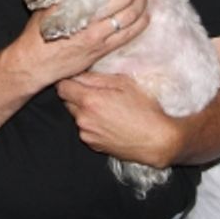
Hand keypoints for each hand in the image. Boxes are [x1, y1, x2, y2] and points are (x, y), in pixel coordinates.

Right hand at [2, 0, 148, 89]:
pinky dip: (141, 21)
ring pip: (130, 14)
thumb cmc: (38, 32)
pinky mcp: (102, 48)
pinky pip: (130, 33)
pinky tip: (144, 15)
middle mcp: (85, 16)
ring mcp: (96, 34)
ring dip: (140, 1)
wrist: (35, 62)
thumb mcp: (47, 3)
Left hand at [57, 72, 182, 168]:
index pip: (62, 86)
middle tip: (96, 92)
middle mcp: (84, 119)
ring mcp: (87, 134)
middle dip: (76, 94)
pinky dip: (92, 124)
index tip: (76, 78)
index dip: (68, 80)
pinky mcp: (93, 145)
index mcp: (89, 101)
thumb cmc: (145, 111)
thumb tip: (79, 73)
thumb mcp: (124, 83)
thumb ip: (96, 77)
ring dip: (84, 110)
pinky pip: (85, 129)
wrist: (158, 141)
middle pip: (66, 101)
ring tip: (107, 108)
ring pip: (76, 116)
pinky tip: (109, 121)